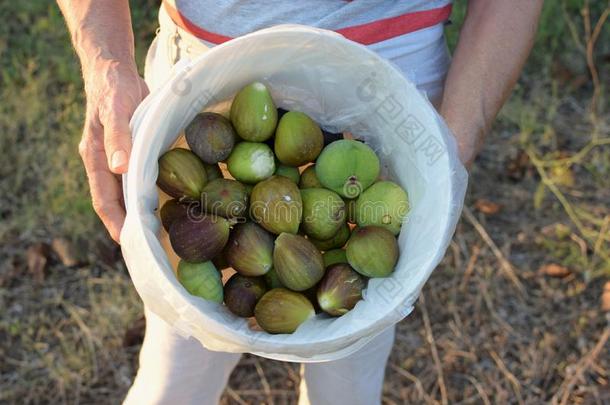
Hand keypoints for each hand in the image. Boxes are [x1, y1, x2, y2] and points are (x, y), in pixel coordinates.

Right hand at [79, 58, 148, 241]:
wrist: (115, 71)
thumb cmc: (114, 88)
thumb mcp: (117, 108)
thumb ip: (118, 136)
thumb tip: (119, 168)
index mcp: (95, 158)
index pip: (103, 199)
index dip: (115, 222)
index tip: (128, 242)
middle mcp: (104, 164)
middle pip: (115, 203)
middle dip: (128, 226)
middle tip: (149, 247)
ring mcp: (117, 160)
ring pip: (126, 194)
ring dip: (139, 214)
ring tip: (158, 234)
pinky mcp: (131, 154)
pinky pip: (138, 181)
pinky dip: (148, 195)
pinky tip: (164, 205)